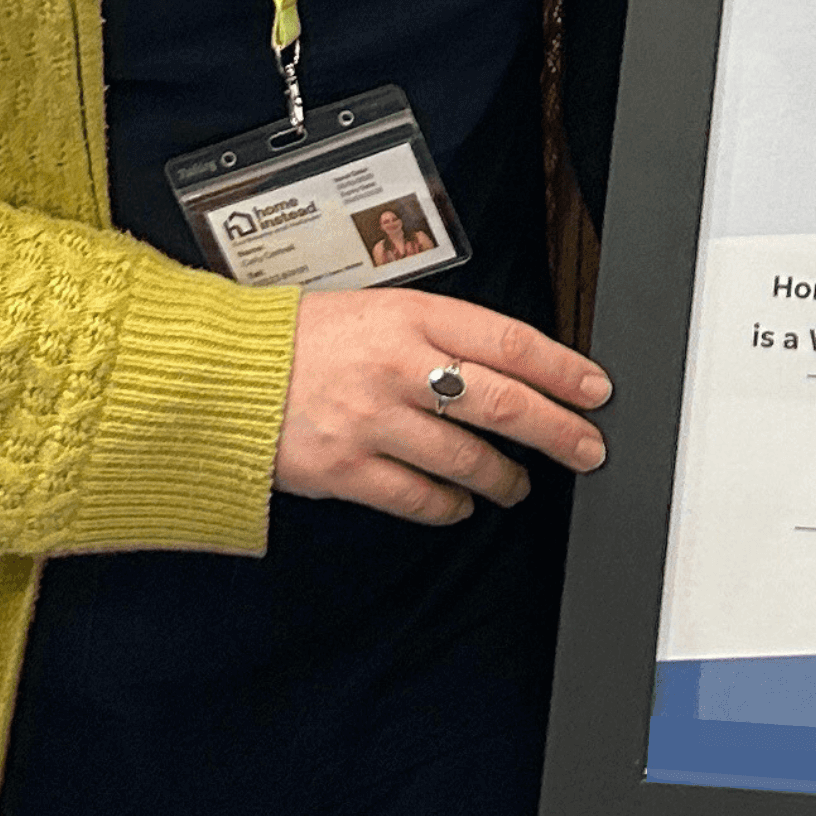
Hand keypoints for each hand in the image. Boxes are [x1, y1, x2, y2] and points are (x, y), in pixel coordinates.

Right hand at [273, 288, 611, 524]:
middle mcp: (398, 366)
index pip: (509, 341)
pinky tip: (461, 504)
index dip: (562, 368)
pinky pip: (417, 497)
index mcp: (412, 315)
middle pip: (501, 402)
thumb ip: (437, 334)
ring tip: (518, 483)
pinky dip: (449, 506)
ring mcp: (371, 420)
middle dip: (556, 430)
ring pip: (466, 457)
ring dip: (504, 476)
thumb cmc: (301, 337)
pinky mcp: (344, 469)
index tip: (595, 389)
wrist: (219, 372)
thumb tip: (506, 365)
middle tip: (587, 447)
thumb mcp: (378, 309)